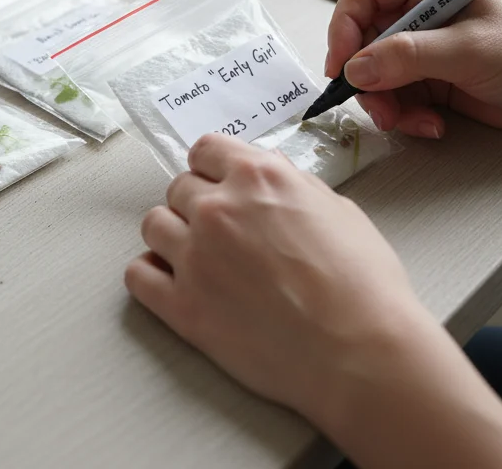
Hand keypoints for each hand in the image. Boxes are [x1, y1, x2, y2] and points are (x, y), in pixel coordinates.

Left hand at [124, 133, 428, 425]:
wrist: (360, 352)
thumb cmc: (363, 287)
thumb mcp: (338, 211)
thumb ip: (293, 187)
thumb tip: (270, 181)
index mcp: (258, 177)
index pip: (205, 150)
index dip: (213, 169)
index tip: (218, 183)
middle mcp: (219, 209)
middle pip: (178, 188)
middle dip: (197, 205)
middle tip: (221, 232)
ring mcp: (195, 257)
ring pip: (153, 226)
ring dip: (172, 236)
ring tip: (199, 258)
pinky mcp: (182, 307)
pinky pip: (138, 275)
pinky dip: (151, 275)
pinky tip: (173, 283)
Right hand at [326, 0, 501, 138]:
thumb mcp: (469, 51)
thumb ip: (409, 57)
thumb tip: (355, 68)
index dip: (344, 27)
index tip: (342, 67)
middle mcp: (422, 9)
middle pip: (362, 38)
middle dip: (366, 77)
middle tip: (379, 108)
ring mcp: (427, 46)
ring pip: (375, 74)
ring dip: (385, 103)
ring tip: (410, 122)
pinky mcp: (434, 78)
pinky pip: (398, 97)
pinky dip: (406, 115)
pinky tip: (433, 125)